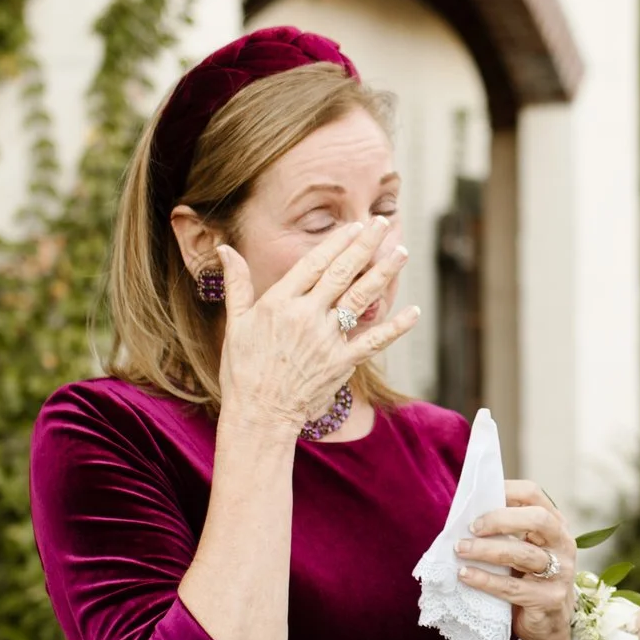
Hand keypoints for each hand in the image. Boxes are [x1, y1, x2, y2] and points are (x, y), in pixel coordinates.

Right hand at [213, 219, 417, 430]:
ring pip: (360, 298)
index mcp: (279, 303)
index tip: (355, 226)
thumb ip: (237, 284)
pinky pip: (374, 340)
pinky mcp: (342, 362)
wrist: (259, 414)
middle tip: (383, 225)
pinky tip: (414, 312)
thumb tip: (226, 249)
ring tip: (401, 253)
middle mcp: (306, 316)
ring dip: (383, 274)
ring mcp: (326, 339)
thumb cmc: (243, 369)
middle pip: (341, 273)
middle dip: (364, 246)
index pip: (314, 263)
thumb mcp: (235, 323)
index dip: (337, 242)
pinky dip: (396, 327)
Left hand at [456, 481, 576, 639]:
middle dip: (500, 519)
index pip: (534, 494)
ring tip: (461, 550)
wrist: (548, 626)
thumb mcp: (525, 550)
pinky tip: (465, 575)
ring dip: (487, 550)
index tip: (478, 499)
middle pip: (537, 520)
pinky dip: (485, 580)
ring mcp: (560, 573)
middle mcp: (564, 545)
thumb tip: (467, 513)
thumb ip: (508, 531)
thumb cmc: (529, 580)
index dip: (506, 491)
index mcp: (556, 525)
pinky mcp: (549, 599)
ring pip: (523, 554)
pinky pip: (512, 587)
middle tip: (471, 528)